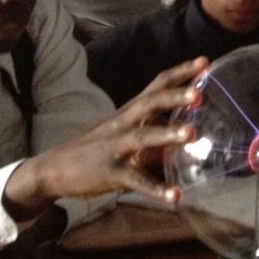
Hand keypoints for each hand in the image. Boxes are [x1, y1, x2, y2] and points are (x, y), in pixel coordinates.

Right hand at [3, 57, 207, 219]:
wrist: (53, 169)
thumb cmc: (98, 148)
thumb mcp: (126, 133)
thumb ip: (158, 131)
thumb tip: (194, 133)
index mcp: (131, 111)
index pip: (157, 84)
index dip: (181, 72)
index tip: (205, 61)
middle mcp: (124, 122)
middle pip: (151, 102)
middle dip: (176, 95)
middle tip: (202, 92)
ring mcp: (116, 147)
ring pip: (143, 136)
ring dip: (168, 134)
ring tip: (194, 133)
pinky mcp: (110, 173)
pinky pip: (137, 181)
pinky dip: (157, 189)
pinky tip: (176, 197)